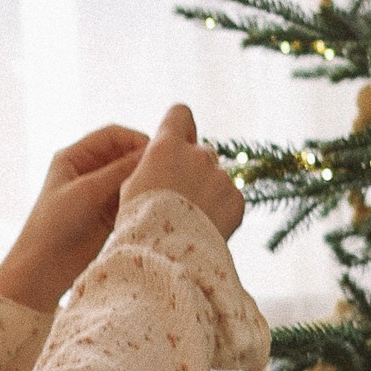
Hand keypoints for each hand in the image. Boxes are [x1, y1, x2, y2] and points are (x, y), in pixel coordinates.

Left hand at [0, 125, 149, 313]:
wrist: (43, 268)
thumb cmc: (54, 225)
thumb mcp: (86, 191)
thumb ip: (119, 170)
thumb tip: (152, 152)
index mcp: (75, 156)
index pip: (112, 135)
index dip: (135, 139)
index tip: (157, 151)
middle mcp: (88, 170)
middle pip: (124, 154)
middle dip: (143, 160)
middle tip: (166, 171)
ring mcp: (99, 193)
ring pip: (130, 177)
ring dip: (144, 181)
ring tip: (163, 188)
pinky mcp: (108, 214)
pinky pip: (130, 198)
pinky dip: (141, 199)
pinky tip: (154, 204)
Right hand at [118, 103, 244, 241]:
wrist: (167, 257)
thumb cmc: (140, 225)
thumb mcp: (133, 187)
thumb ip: (153, 167)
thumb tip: (162, 163)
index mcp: (167, 147)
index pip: (180, 114)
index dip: (180, 125)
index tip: (179, 139)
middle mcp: (198, 154)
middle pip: (201, 151)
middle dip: (194, 168)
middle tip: (181, 197)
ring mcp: (221, 176)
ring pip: (216, 177)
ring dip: (208, 191)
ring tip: (192, 219)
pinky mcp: (237, 198)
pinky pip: (230, 198)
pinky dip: (222, 210)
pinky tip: (206, 228)